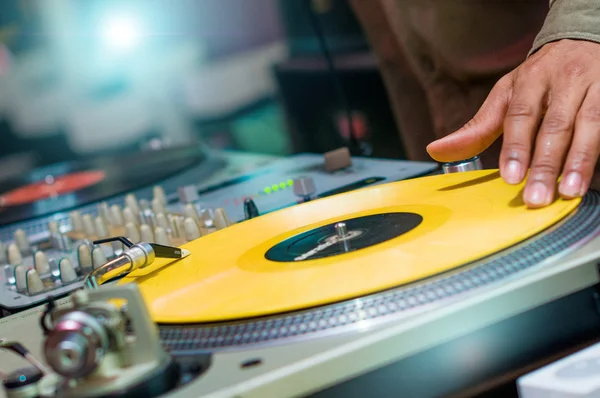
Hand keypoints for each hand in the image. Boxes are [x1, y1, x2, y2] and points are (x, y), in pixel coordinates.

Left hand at [426, 39, 599, 207]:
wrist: (585, 39)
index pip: (521, 116)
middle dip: (545, 164)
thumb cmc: (541, 77)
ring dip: (579, 161)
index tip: (510, 176)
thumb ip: (478, 127)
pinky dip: (599, 152)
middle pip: (555, 126)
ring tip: (569, 192)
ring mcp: (596, 86)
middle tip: (536, 196)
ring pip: (590, 125)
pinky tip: (590, 177)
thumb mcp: (507, 95)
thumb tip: (436, 150)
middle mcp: (565, 80)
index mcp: (531, 80)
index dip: (516, 147)